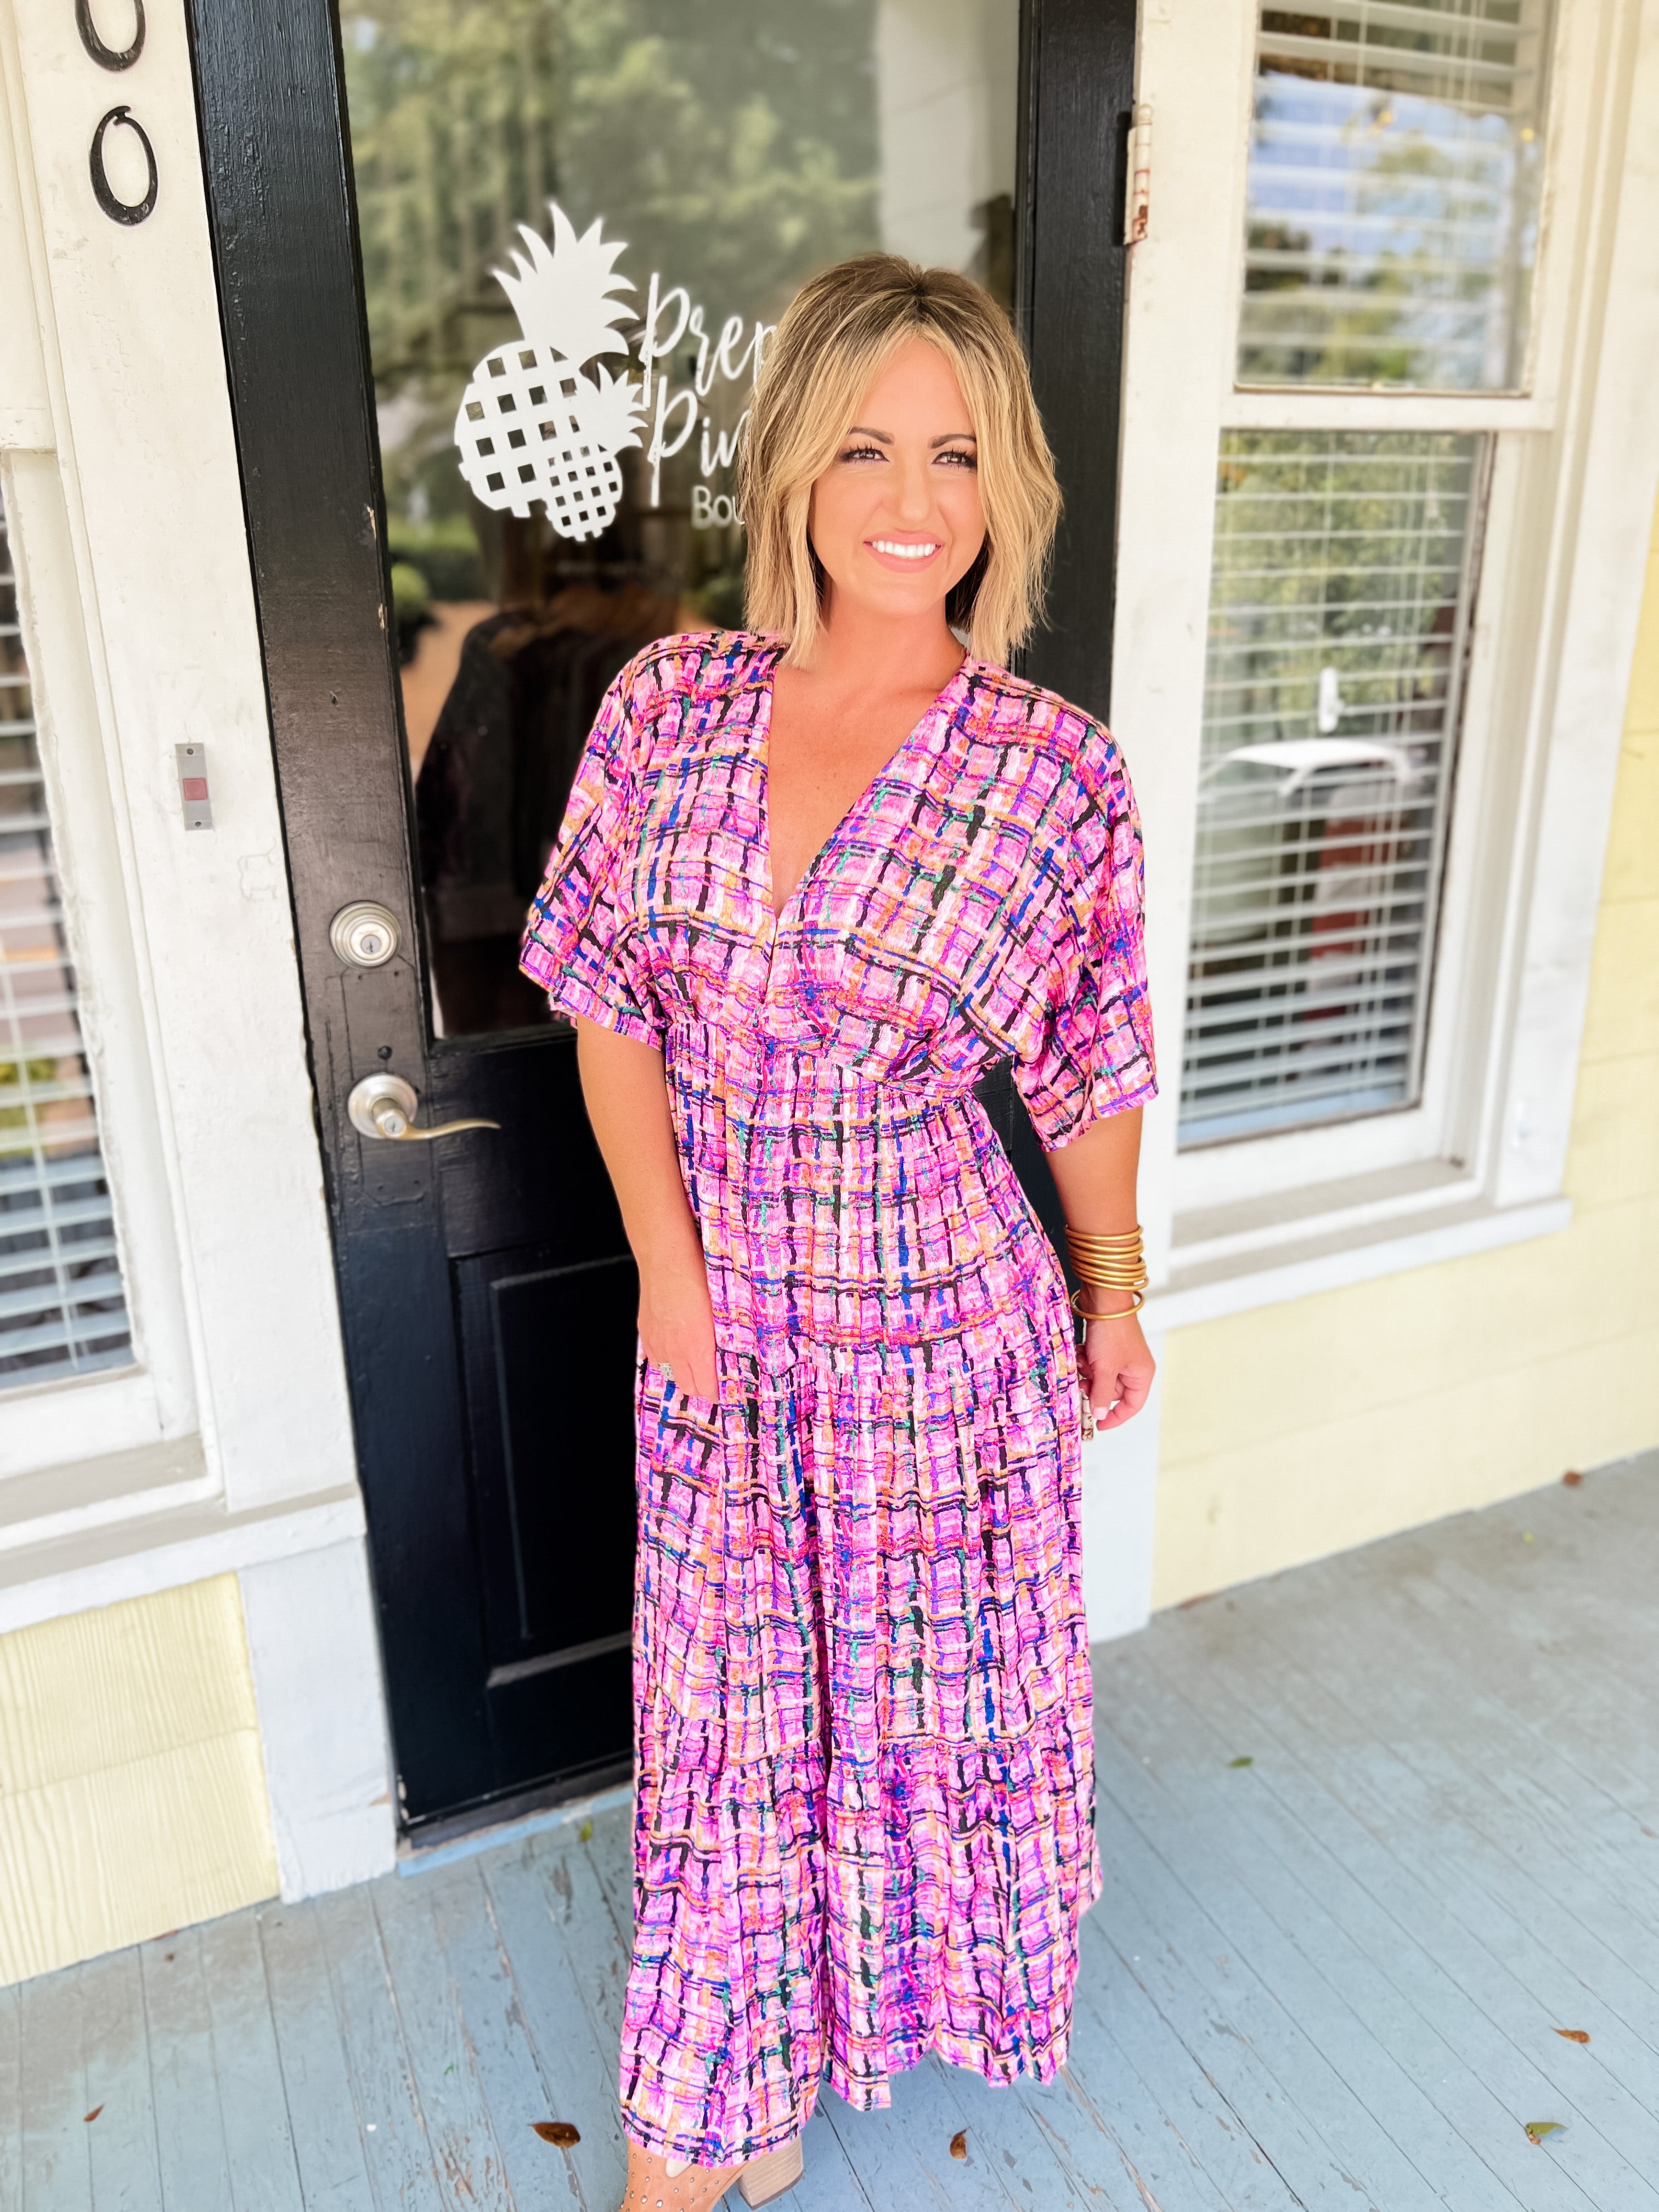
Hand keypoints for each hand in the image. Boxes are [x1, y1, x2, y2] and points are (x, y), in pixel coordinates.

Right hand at [637, 1247, 718, 1403]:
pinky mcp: (644, 1332)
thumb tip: (734, 1354)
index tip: (725, 1387)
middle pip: (688, 1387)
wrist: (667, 1259)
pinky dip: (666, 1357)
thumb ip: (725, 1338)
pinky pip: (655, 1357)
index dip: (717, 1391)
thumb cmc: (700, 1278)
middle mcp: (674, 1352)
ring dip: (683, 1371)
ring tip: (693, 1359)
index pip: (707, 1389)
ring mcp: (656, 1343)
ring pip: (670, 1373)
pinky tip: (674, 1344)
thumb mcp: (722, 1310)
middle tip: (712, 1375)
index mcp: (697, 1349)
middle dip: (702, 1386)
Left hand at [1079, 1312, 1154, 1433]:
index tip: (1098, 1425)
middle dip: (1095, 1388)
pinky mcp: (1106, 1347)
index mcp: (1141, 1374)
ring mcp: (1119, 1356)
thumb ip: (1102, 1394)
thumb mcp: (1105, 1369)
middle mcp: (1133, 1367)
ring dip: (1088, 1373)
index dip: (1116, 1417)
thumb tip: (1100, 1415)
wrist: (1103, 1301)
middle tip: (1081, 1385)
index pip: (1132, 1405)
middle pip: (1112, 1391)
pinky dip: (1085, 1361)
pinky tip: (1081, 1352)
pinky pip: (1094, 1364)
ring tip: (1082, 1362)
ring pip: (1100, 1377)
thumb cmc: (1111, 1334)